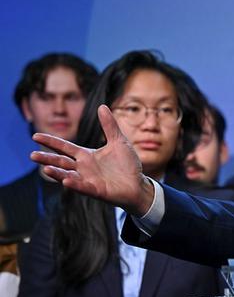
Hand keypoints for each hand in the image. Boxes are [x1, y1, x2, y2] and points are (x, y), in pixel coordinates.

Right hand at [30, 105, 153, 215]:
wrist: (138, 184)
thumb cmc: (127, 164)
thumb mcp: (118, 141)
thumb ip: (109, 125)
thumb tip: (102, 106)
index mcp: (86, 155)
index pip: (65, 147)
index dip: (51, 141)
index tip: (35, 135)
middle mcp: (83, 168)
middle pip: (61, 162)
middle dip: (47, 158)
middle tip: (32, 155)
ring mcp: (88, 180)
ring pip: (68, 175)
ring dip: (56, 173)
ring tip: (45, 168)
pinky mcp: (96, 190)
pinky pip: (83, 187)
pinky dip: (74, 184)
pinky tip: (66, 181)